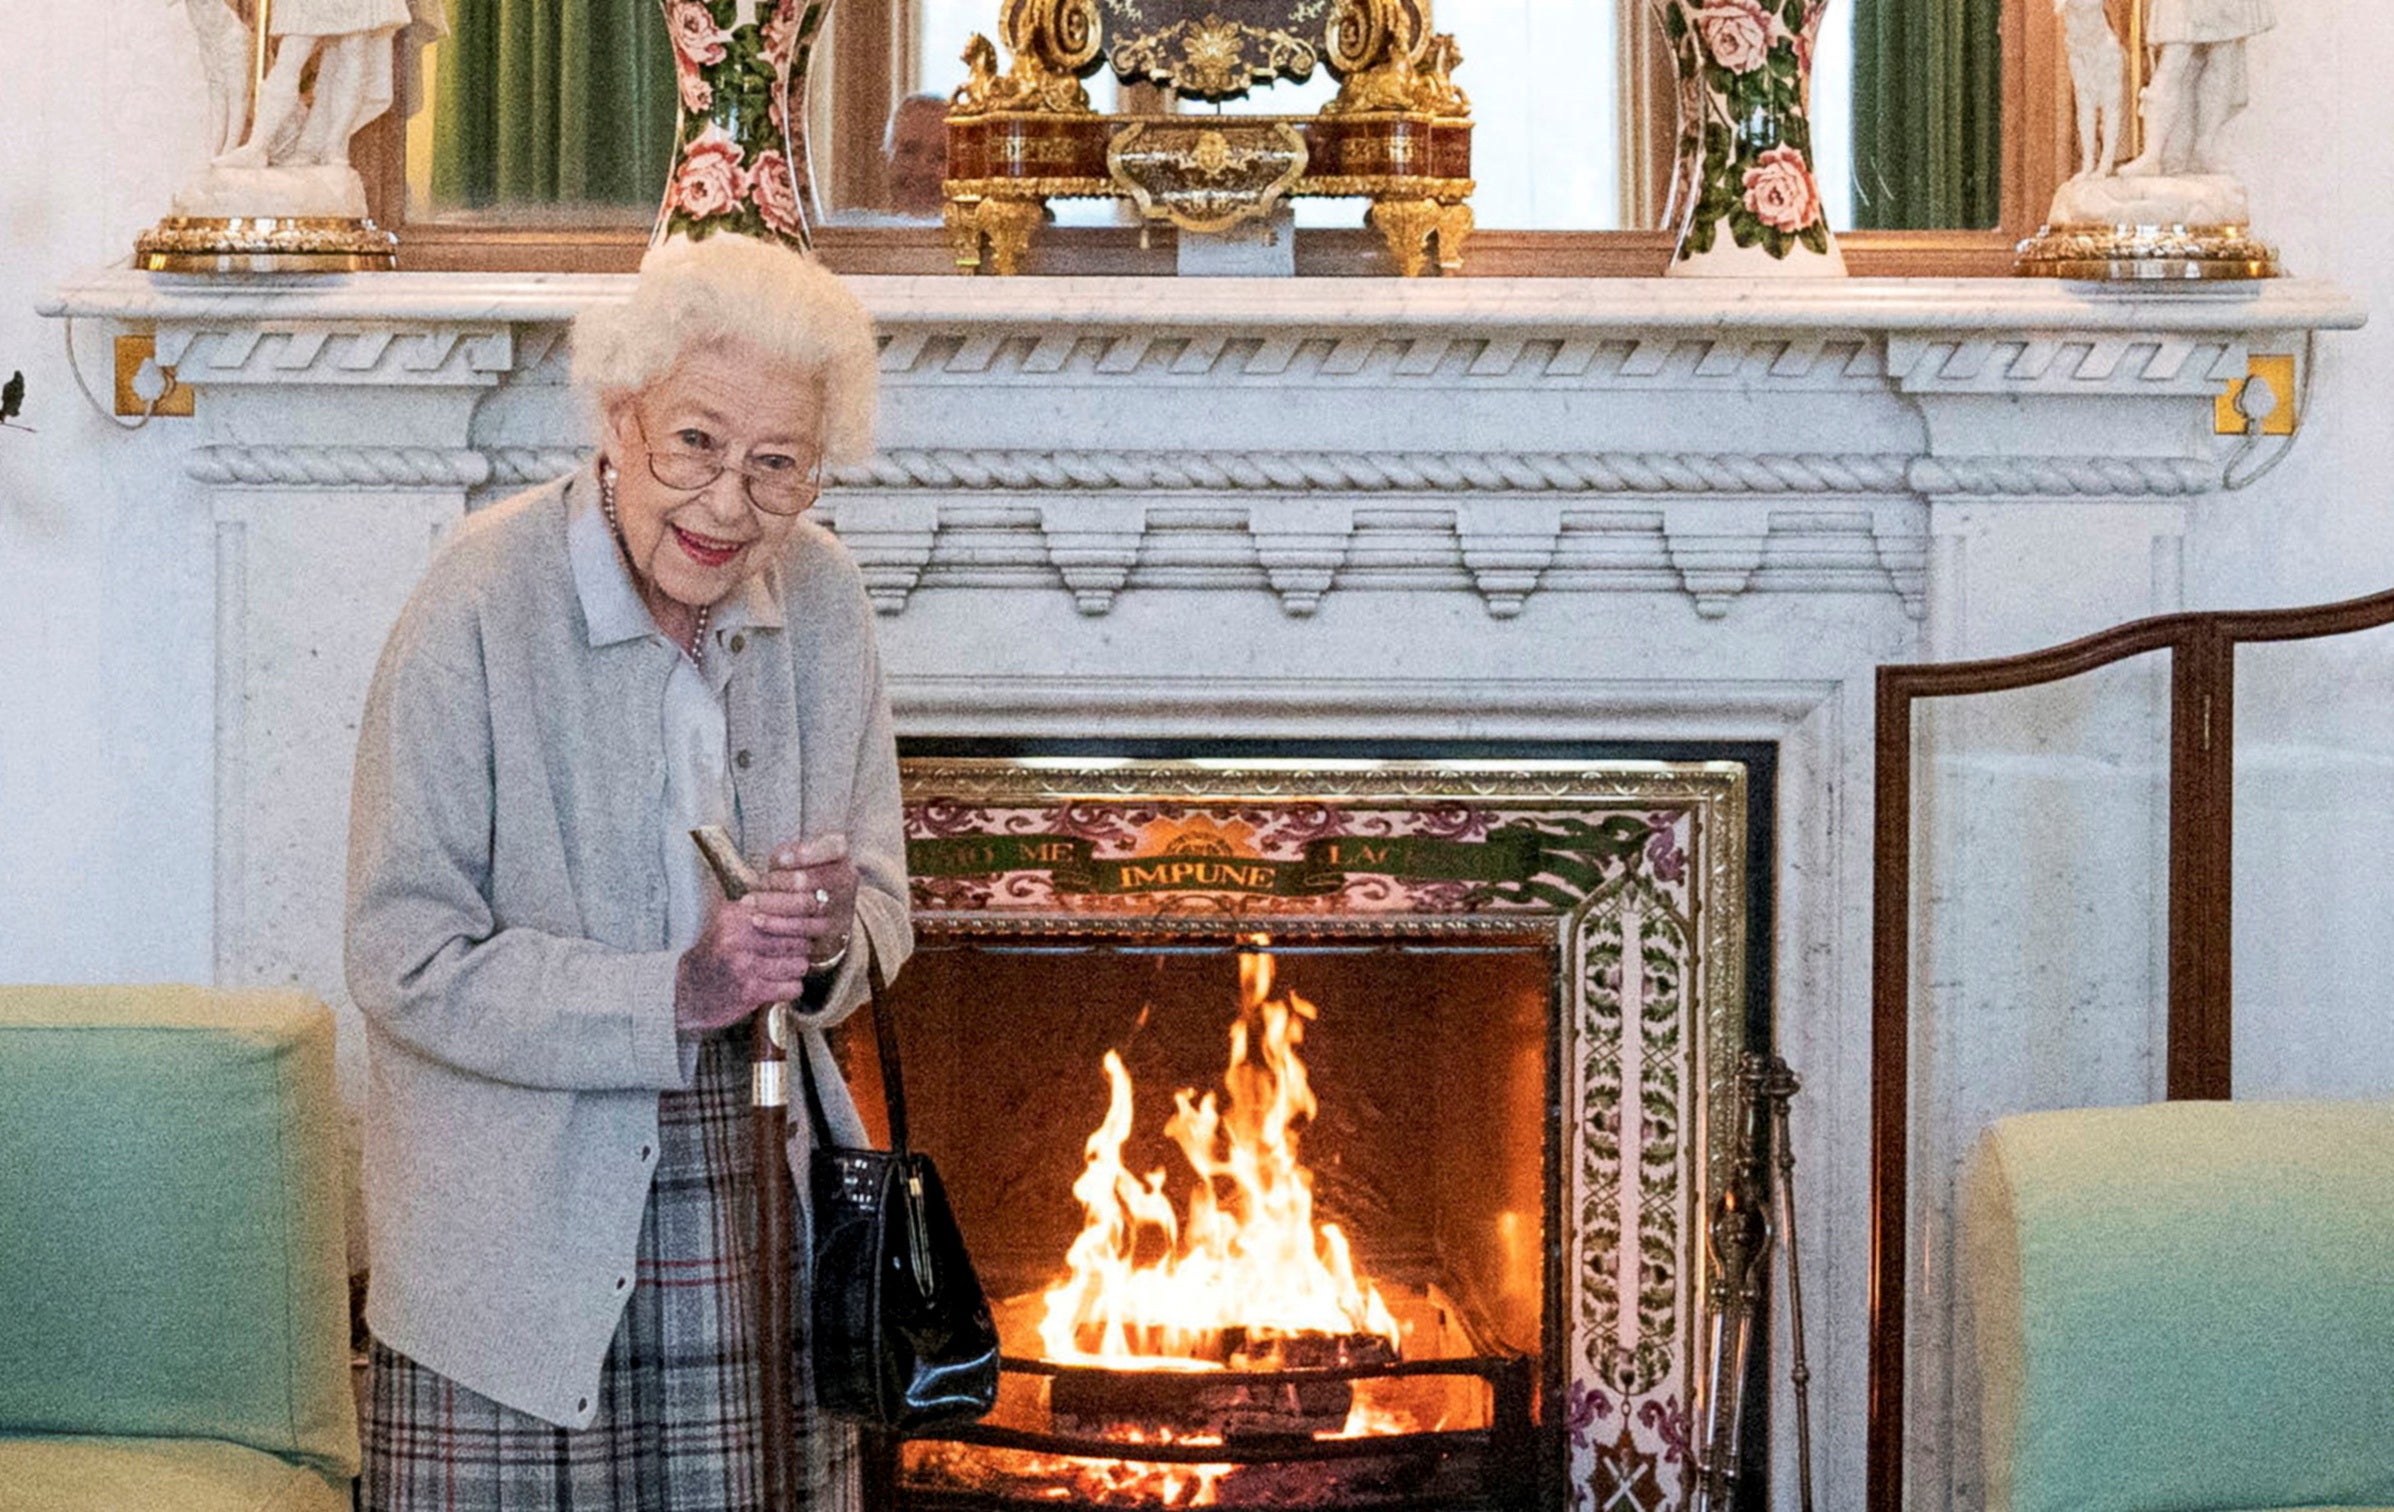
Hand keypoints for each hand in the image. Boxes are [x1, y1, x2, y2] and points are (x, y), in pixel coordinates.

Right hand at [674, 889, 819, 1034]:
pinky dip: (789, 989)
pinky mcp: (749, 990)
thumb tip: (812, 902)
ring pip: (799, 963)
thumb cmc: (716, 956)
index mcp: (736, 914)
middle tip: (792, 953)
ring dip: (795, 970)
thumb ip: (763, 911)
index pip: (791, 908)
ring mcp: (744, 963)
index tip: (816, 923)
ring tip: (780, 971)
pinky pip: (792, 987)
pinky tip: (776, 987)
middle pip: (799, 938)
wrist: (686, 992)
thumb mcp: (730, 924)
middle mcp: (739, 935)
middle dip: (801, 948)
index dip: (810, 918)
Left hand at [761, 832, 856, 971]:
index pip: (833, 847)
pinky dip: (777, 925)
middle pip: (811, 880)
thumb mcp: (798, 858)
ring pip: (805, 906)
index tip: (779, 860)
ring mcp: (842, 909)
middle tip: (757, 884)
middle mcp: (847, 880)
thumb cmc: (804, 875)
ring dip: (773, 905)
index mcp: (841, 855)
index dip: (805, 853)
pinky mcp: (832, 934)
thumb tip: (779, 863)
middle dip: (778, 882)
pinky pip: (803, 931)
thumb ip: (787, 855)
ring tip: (749, 902)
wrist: (827, 912)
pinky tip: (758, 920)